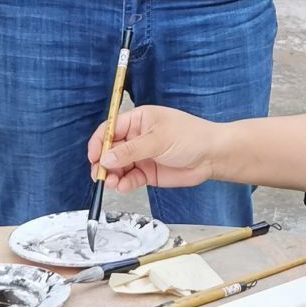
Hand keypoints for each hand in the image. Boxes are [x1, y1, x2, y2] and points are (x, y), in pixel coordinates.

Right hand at [87, 104, 223, 191]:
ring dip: (111, 175)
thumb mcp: (158, 139)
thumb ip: (131, 150)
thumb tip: (106, 158)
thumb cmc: (190, 137)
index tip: (93, 156)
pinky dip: (123, 183)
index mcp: (138, 120)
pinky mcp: (147, 172)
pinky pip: (129, 178)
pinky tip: (122, 186)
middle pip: (110, 150)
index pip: (110, 129)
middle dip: (103, 162)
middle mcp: (137, 137)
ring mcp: (141, 156)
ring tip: (111, 183)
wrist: (212, 156)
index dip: (99, 142)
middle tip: (99, 174)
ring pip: (118, 167)